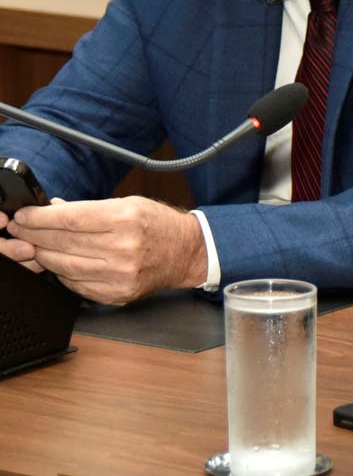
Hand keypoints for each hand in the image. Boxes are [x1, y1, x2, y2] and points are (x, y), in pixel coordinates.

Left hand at [5, 196, 207, 304]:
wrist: (186, 252)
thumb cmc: (158, 224)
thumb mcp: (128, 204)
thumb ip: (88, 208)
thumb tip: (53, 209)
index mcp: (126, 219)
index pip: (69, 219)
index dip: (40, 218)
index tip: (23, 216)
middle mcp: (123, 248)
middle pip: (63, 243)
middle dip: (34, 236)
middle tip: (20, 231)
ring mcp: (119, 274)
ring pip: (64, 266)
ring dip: (43, 256)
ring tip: (36, 247)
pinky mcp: (116, 294)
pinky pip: (76, 285)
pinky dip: (62, 273)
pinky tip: (60, 263)